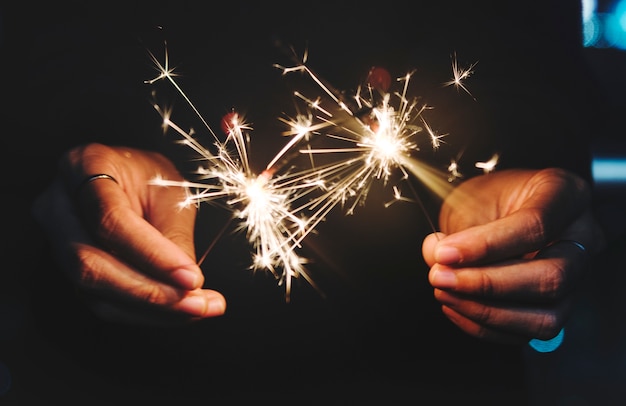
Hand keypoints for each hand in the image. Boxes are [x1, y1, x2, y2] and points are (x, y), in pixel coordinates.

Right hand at [32, 143, 225, 324]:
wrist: (129, 177)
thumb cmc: (150, 177)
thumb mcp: (171, 193)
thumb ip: (174, 237)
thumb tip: (186, 286)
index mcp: (85, 165)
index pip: (110, 219)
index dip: (151, 255)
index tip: (191, 278)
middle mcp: (58, 204)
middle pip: (90, 263)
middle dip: (150, 292)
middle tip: (198, 303)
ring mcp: (56, 239)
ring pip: (93, 291)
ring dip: (152, 309)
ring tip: (197, 308)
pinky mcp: (69, 269)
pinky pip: (101, 301)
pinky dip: (144, 312)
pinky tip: (178, 309)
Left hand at [422, 168, 604, 343]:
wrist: (498, 211)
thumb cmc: (489, 199)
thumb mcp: (468, 200)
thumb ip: (455, 230)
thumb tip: (437, 260)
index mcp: (565, 195)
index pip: (536, 225)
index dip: (486, 245)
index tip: (444, 252)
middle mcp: (582, 238)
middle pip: (551, 276)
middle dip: (487, 284)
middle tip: (440, 276)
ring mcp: (576, 278)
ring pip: (547, 316)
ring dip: (486, 311)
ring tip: (445, 292)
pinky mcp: (557, 308)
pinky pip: (529, 334)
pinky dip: (485, 327)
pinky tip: (455, 306)